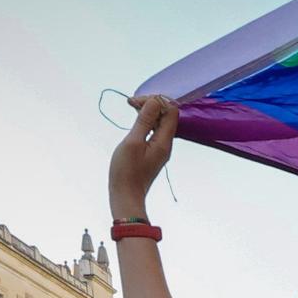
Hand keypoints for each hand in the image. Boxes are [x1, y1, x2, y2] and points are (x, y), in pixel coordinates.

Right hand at [108, 95, 178, 216]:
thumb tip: (154, 101)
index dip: (155, 101)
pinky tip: (135, 121)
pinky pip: (155, 131)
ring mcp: (161, 149)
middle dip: (151, 104)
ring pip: (160, 122)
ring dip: (148, 112)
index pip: (171, 111)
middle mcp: (166, 144)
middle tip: (131, 102)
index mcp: (164, 141)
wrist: (126, 197)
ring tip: (131, 107)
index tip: (135, 102)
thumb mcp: (133, 142)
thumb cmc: (126, 172)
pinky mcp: (154, 152)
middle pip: (167, 115)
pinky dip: (146, 122)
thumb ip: (145, 121)